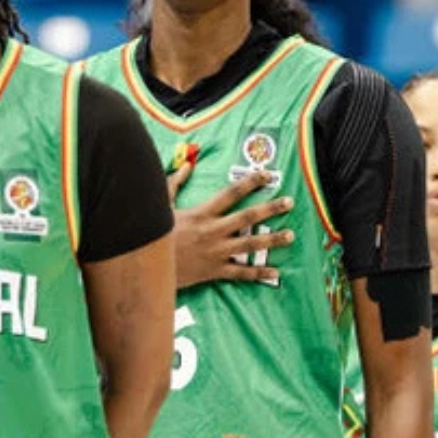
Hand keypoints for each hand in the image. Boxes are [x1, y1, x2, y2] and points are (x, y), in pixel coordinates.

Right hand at [166, 156, 295, 289]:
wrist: (148, 268)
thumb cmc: (154, 237)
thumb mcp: (162, 206)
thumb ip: (175, 183)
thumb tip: (187, 165)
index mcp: (202, 213)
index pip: (231, 193)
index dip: (250, 182)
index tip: (266, 175)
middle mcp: (213, 231)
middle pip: (248, 217)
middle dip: (271, 208)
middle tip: (289, 202)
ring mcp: (216, 252)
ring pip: (250, 244)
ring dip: (272, 239)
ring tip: (290, 235)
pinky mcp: (214, 271)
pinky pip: (240, 273)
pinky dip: (258, 273)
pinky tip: (274, 272)